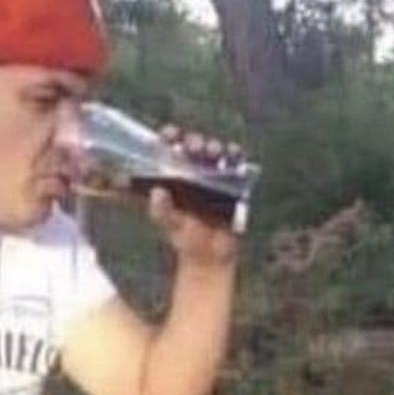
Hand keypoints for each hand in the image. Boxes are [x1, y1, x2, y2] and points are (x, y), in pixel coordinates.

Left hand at [150, 125, 247, 267]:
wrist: (211, 258)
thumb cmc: (186, 240)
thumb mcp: (171, 225)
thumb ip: (162, 211)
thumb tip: (157, 192)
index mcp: (173, 177)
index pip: (169, 148)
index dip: (169, 137)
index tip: (170, 136)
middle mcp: (193, 171)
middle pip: (193, 146)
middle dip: (193, 141)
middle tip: (194, 148)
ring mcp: (214, 176)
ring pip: (214, 151)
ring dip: (213, 146)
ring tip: (212, 152)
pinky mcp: (233, 183)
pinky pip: (236, 163)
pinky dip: (235, 155)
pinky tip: (232, 154)